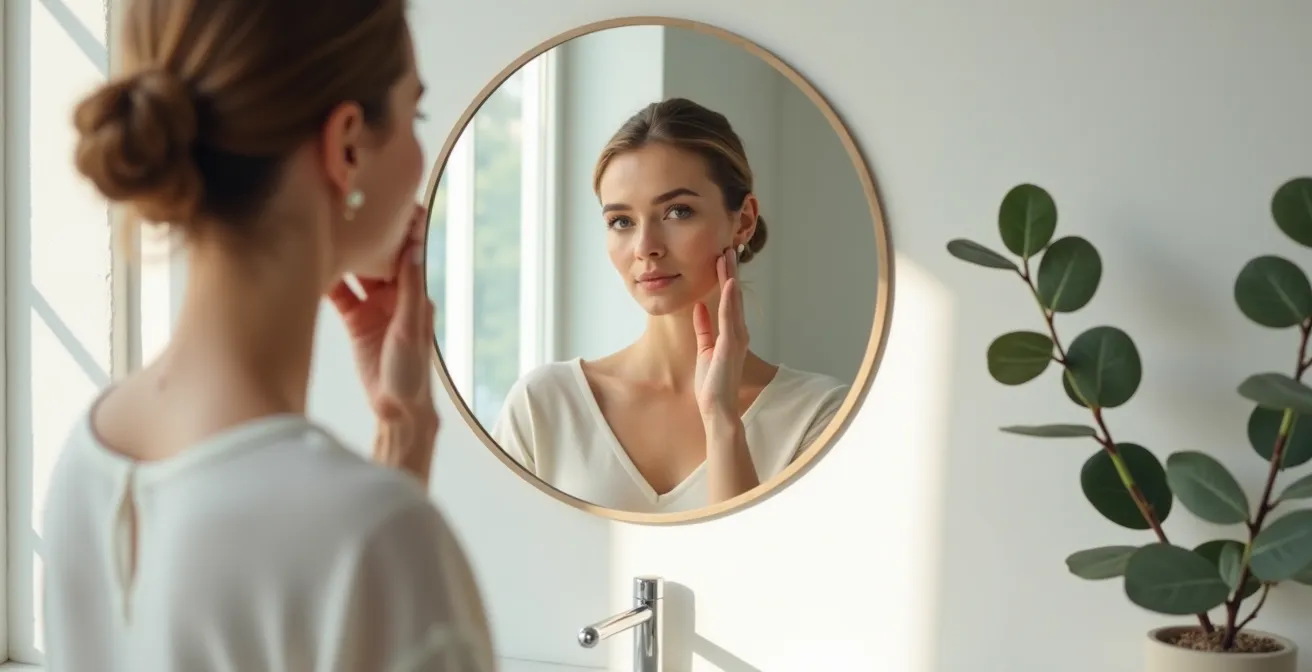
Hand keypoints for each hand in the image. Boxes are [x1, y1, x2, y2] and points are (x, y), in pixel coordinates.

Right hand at [327, 204, 438, 435]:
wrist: (396, 408)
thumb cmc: (412, 371)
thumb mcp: (411, 326)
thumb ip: (410, 288)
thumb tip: (413, 248)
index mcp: (414, 291)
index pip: (408, 250)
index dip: (402, 224)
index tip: (392, 195)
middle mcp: (394, 293)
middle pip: (379, 254)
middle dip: (367, 231)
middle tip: (349, 203)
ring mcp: (373, 304)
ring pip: (356, 269)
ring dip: (344, 251)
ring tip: (326, 224)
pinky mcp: (355, 319)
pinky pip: (339, 292)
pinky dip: (327, 279)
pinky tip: (310, 262)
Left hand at [694, 248, 748, 421]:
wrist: (717, 407)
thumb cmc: (712, 382)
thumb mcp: (704, 348)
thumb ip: (704, 327)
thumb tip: (700, 307)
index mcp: (731, 332)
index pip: (729, 299)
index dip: (725, 276)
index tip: (722, 256)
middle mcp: (738, 331)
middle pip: (734, 294)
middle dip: (730, 270)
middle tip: (729, 246)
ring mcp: (736, 337)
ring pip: (734, 300)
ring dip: (730, 277)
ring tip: (728, 255)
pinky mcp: (730, 345)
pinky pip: (730, 317)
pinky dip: (729, 299)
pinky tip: (729, 282)